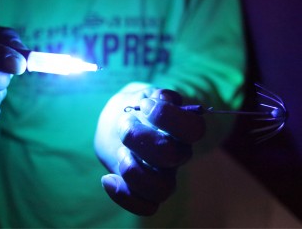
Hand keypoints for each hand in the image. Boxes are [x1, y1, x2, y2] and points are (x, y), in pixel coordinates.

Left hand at [94, 83, 204, 214]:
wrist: (119, 122)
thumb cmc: (134, 107)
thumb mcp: (143, 95)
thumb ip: (153, 96)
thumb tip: (164, 99)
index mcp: (181, 129)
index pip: (194, 128)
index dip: (167, 116)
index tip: (145, 105)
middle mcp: (177, 154)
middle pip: (172, 156)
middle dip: (138, 137)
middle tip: (124, 124)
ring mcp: (162, 174)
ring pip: (162, 189)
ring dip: (132, 168)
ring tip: (120, 152)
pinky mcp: (145, 190)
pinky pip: (146, 206)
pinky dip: (123, 195)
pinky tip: (107, 179)